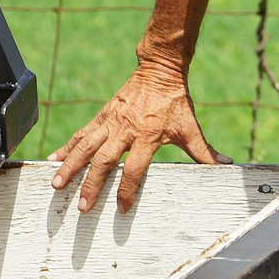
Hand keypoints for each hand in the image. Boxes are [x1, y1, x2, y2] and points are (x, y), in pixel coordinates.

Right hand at [46, 62, 230, 212]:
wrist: (159, 70)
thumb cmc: (175, 102)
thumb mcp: (190, 126)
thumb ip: (204, 150)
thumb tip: (226, 165)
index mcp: (147, 136)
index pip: (135, 168)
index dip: (128, 189)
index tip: (122, 208)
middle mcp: (125, 130)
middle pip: (104, 161)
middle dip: (92, 185)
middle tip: (82, 207)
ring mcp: (110, 122)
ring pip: (85, 147)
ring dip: (70, 167)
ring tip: (56, 186)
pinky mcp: (101, 116)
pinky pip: (81, 134)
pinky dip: (66, 147)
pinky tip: (52, 159)